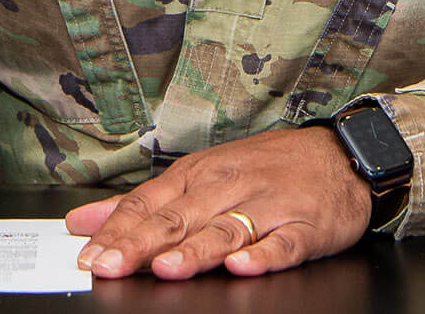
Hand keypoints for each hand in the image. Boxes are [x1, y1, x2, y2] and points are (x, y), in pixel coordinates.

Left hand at [65, 127, 371, 279]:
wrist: (340, 155)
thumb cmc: (266, 167)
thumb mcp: (201, 174)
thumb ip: (142, 204)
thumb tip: (84, 222)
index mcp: (199, 174)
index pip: (150, 203)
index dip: (118, 231)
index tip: (89, 256)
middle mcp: (229, 187)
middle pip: (179, 218)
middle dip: (142, 244)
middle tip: (111, 265)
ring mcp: (268, 207)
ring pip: (226, 230)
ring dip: (195, 250)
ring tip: (167, 268)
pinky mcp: (304, 227)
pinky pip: (282, 244)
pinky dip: (262, 255)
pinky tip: (244, 265)